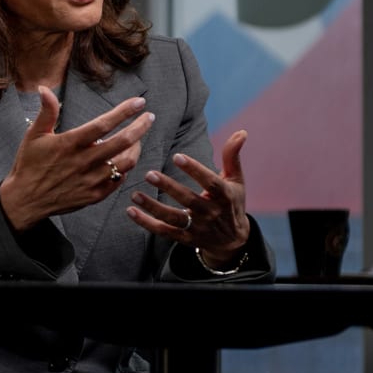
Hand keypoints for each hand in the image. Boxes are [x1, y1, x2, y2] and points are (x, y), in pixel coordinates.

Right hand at [0, 89, 154, 230]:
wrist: (25, 200)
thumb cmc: (29, 165)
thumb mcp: (34, 135)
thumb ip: (46, 111)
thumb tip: (45, 88)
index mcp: (70, 143)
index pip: (104, 124)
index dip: (124, 112)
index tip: (139, 102)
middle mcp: (84, 161)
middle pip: (122, 142)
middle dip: (140, 127)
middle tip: (149, 117)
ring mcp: (91, 180)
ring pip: (125, 163)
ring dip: (136, 149)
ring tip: (137, 140)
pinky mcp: (94, 195)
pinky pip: (118, 181)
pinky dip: (124, 169)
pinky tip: (123, 161)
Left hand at [125, 129, 249, 262]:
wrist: (233, 240)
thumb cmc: (231, 203)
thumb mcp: (236, 180)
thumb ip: (232, 156)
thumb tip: (241, 131)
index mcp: (225, 196)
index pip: (210, 182)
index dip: (194, 169)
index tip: (177, 156)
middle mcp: (211, 213)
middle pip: (189, 200)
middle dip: (169, 187)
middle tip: (149, 174)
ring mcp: (198, 228)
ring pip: (174, 218)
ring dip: (153, 207)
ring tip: (135, 195)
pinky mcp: (186, 238)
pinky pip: (164, 232)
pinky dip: (147, 223)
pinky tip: (131, 211)